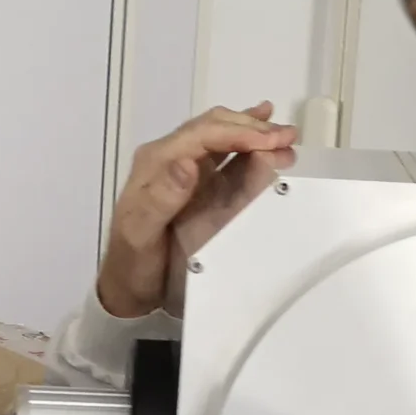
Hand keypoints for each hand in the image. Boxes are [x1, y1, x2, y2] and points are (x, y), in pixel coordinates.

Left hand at [97, 103, 298, 319]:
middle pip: (214, 128)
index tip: (272, 141)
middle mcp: (169, 157)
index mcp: (156, 162)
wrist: (127, 287)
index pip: (202, 135)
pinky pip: (224, 156)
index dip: (239, 132)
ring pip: (221, 137)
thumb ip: (161, 199)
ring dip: (254, 134)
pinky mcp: (196, 184)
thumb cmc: (133, 263)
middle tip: (288, 136)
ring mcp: (183, 169)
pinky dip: (247, 146)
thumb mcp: (140, 234)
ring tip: (287, 137)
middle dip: (252, 128)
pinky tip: (264, 140)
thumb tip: (187, 164)